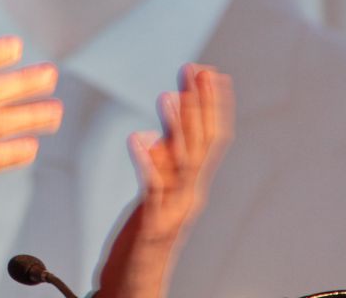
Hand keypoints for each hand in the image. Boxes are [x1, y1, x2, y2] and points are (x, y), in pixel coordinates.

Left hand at [96, 64, 233, 297]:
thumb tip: (159, 133)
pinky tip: (137, 139)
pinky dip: (147, 162)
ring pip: (182, 162)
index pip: (209, 138)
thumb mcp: (153, 194)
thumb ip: (160, 163)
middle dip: (201, 105)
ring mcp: (173, 209)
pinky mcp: (153, 224)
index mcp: (189, 184)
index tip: (210, 72)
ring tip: (170, 95)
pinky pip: (152, 188)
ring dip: (177, 127)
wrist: (134, 288)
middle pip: (202, 143)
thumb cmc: (142, 243)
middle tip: (198, 70)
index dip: (212, 105)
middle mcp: (188, 194)